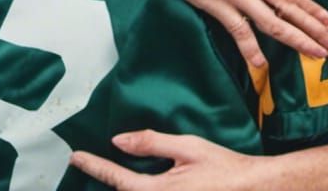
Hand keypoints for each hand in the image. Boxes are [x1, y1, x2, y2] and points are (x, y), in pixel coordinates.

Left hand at [71, 131, 263, 189]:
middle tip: (88, 166)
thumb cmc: (223, 168)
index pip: (116, 178)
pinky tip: (141, 185)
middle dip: (106, 179)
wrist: (251, 189)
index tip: (76, 157)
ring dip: (125, 187)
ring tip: (118, 175)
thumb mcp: (189, 148)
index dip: (94, 166)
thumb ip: (153, 143)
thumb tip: (119, 140)